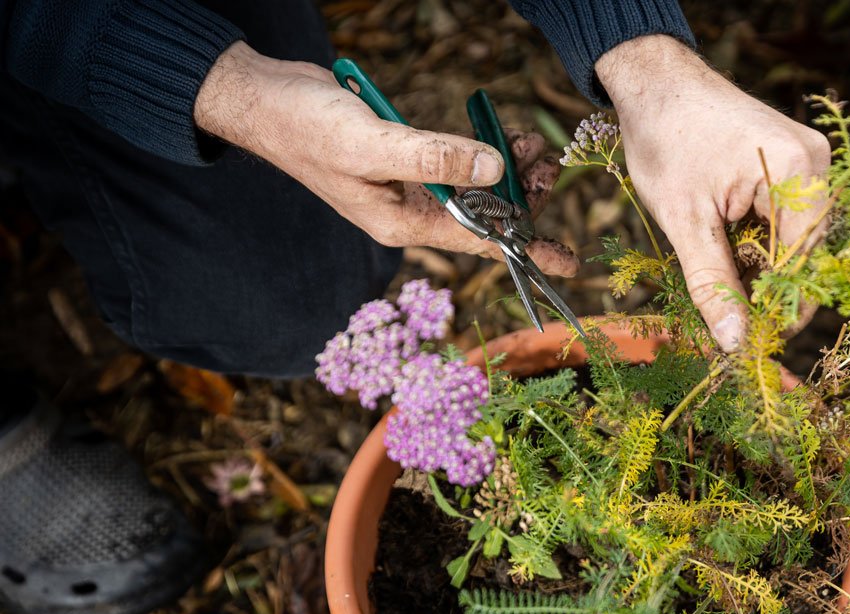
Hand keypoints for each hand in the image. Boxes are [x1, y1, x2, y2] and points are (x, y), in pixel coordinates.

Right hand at [194, 42, 578, 276]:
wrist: (264, 100)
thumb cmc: (305, 127)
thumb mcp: (374, 144)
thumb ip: (435, 158)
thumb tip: (495, 170)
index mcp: (401, 223)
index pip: (479, 242)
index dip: (528, 249)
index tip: (569, 261)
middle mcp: (408, 212)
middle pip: (483, 215)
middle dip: (524, 196)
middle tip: (552, 166)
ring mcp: (406, 187)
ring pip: (473, 188)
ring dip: (507, 170)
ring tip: (534, 147)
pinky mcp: (404, 159)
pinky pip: (456, 164)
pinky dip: (482, 152)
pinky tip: (502, 138)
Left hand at [596, 36, 830, 350]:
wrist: (656, 82)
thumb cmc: (665, 140)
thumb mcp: (684, 221)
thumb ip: (712, 285)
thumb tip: (736, 344)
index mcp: (797, 172)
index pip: (805, 263)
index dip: (780, 309)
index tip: (750, 343)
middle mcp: (816, 164)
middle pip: (804, 255)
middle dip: (766, 291)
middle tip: (728, 322)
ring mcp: (808, 162)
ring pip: (794, 243)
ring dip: (759, 270)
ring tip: (717, 280)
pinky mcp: (793, 164)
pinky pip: (785, 222)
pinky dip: (757, 246)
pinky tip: (725, 252)